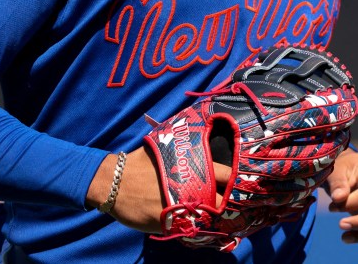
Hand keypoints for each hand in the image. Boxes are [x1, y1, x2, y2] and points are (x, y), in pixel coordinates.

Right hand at [85, 147, 231, 232]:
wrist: (114, 183)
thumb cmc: (141, 161)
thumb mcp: (165, 145)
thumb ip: (185, 144)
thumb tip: (201, 128)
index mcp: (191, 167)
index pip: (225, 174)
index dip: (236, 181)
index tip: (243, 185)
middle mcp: (189, 188)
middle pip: (221, 200)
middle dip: (229, 204)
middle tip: (237, 206)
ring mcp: (180, 208)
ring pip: (208, 218)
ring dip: (216, 218)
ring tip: (225, 220)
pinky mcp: (169, 225)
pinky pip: (190, 230)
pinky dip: (197, 229)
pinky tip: (202, 227)